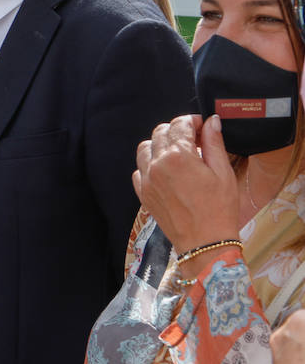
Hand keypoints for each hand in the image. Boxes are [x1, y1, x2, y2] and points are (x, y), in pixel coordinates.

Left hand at [132, 115, 238, 257]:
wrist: (204, 242)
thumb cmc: (219, 208)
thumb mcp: (223, 172)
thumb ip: (214, 143)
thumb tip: (211, 121)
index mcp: (178, 156)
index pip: (179, 124)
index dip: (192, 121)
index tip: (202, 127)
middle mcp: (157, 165)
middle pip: (160, 132)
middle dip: (177, 130)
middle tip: (193, 140)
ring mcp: (147, 180)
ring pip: (145, 148)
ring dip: (160, 145)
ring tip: (179, 154)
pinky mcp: (143, 194)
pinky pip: (139, 170)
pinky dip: (150, 165)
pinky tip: (167, 171)